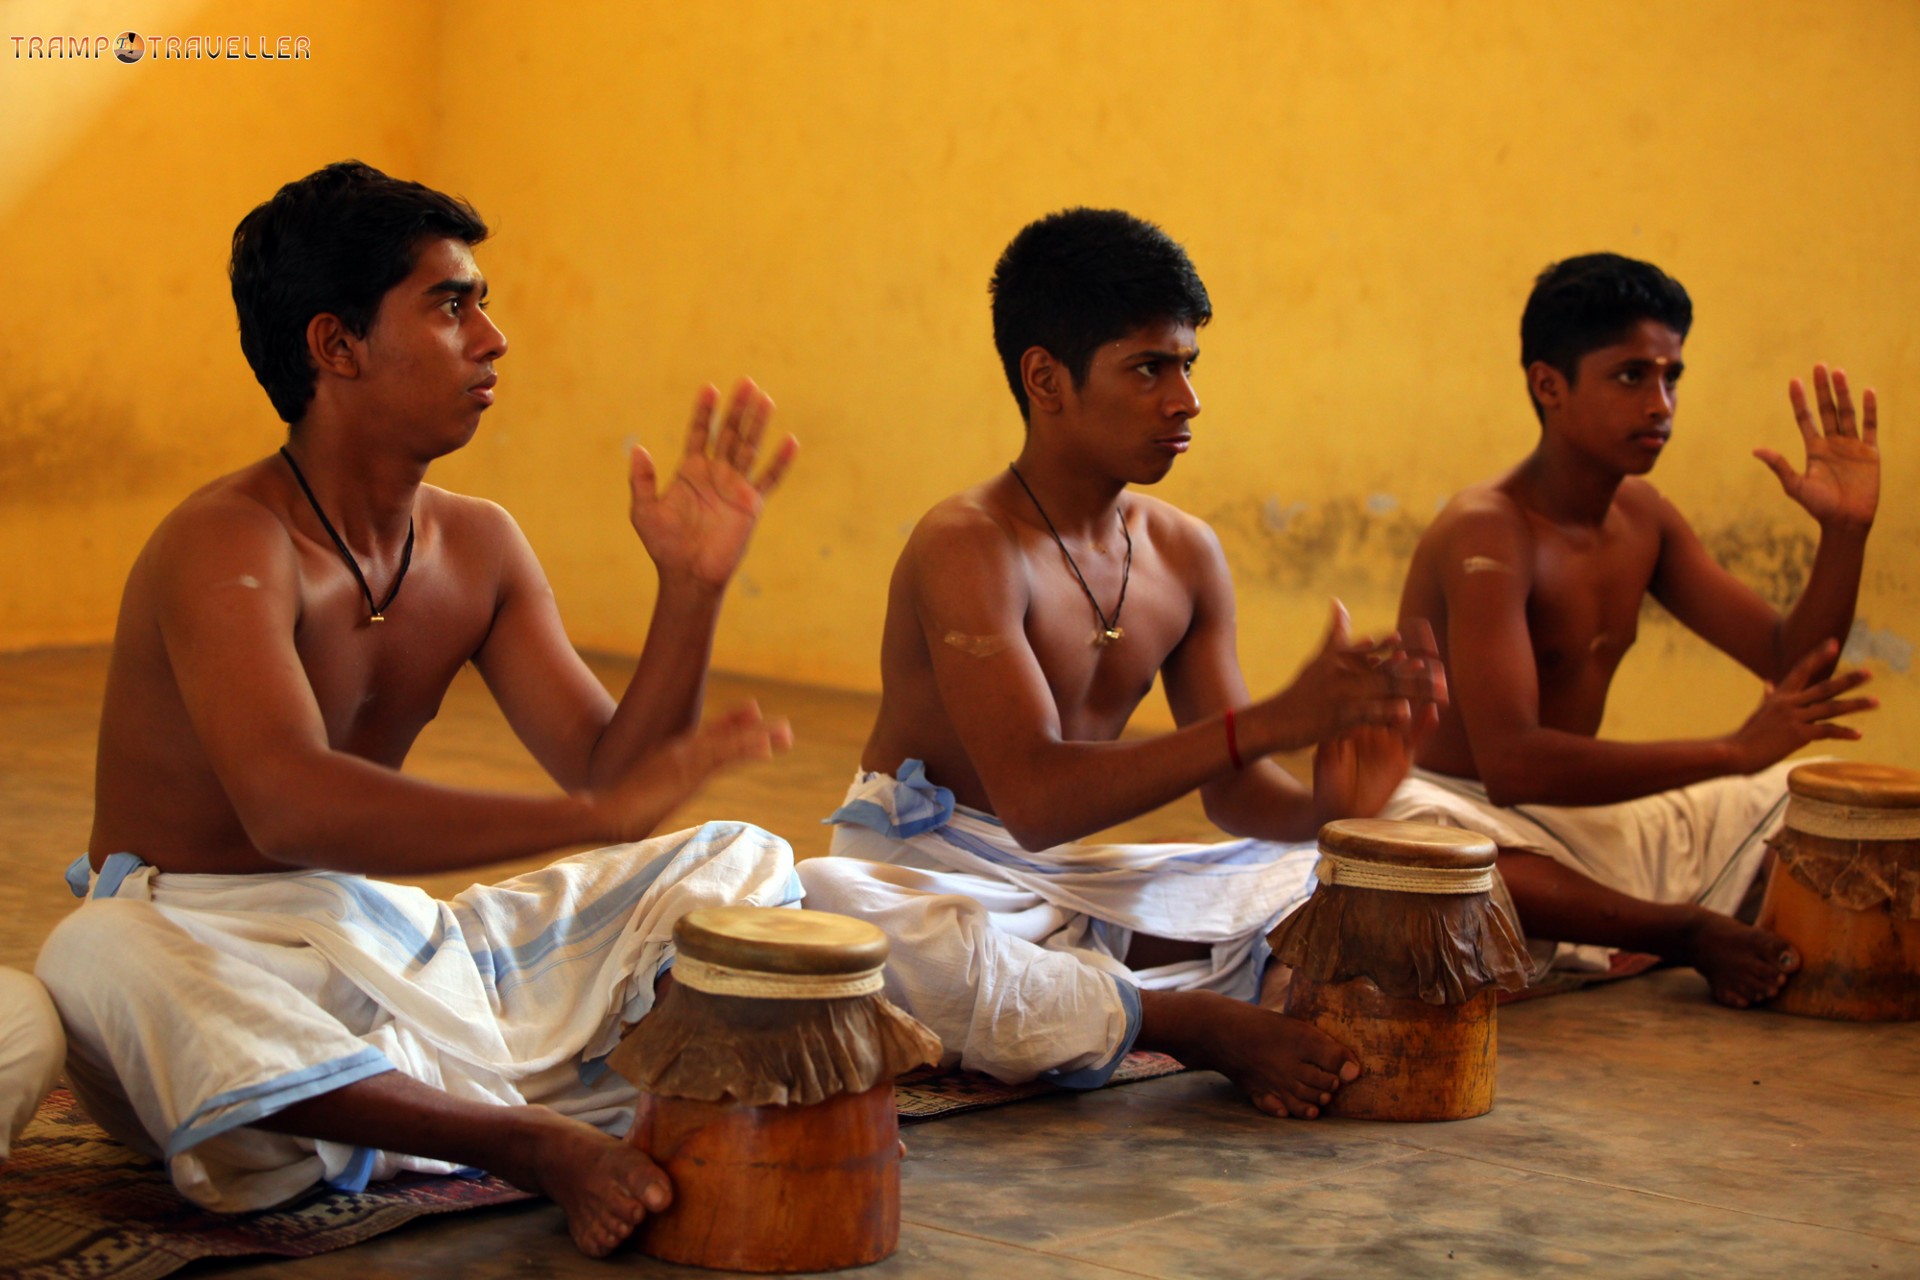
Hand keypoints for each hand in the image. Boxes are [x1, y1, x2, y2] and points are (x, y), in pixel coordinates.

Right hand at [587, 702, 792, 842]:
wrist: (603, 815)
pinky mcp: (687, 770)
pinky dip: (744, 748)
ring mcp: (684, 759)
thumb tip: (649, 809)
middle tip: (783, 727)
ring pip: (728, 743)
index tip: (753, 717)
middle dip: (751, 729)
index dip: (733, 727)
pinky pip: (722, 756)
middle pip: (722, 736)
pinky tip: (765, 748)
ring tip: (785, 733)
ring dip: (758, 737)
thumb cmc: (617, 814)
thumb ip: (651, 798)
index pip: (709, 739)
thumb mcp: (642, 802)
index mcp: (672, 759)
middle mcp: (680, 753)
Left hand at [629, 379, 798, 588]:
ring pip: (748, 448)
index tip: (710, 388)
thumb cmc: (664, 545)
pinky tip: (791, 441)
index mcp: (691, 471)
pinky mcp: (751, 504)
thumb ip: (643, 480)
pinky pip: (769, 479)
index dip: (704, 411)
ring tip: (765, 398)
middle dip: (737, 408)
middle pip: (729, 433)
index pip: (700, 432)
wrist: (688, 574)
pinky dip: (781, 462)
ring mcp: (735, 487)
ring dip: (757, 424)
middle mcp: (716, 474)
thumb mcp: (644, 510)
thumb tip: (637, 449)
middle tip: (746, 382)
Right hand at [1252, 603, 1445, 753]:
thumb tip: (1339, 602)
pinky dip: (1389, 712)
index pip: (1370, 648)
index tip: (1409, 640)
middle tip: (1436, 669)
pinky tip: (1407, 713)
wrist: (1274, 721)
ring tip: (1435, 690)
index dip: (1390, 645)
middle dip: (1412, 670)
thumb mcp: (1318, 659)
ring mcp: (1342, 694)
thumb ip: (1336, 634)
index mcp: (1339, 658)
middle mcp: (1342, 672)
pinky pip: (1370, 713)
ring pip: (1383, 689)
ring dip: (1411, 689)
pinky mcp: (1340, 717)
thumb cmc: (1301, 692)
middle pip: (1385, 669)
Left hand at [1311, 618, 1444, 820]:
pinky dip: (1425, 728)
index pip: (1378, 690)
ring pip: (1412, 716)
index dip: (1387, 668)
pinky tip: (1434, 712)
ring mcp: (1394, 745)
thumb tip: (1327, 684)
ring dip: (1423, 697)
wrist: (1335, 805)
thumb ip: (1333, 715)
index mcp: (1365, 720)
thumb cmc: (1330, 773)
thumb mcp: (1327, 739)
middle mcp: (1383, 729)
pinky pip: (1415, 742)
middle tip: (1422, 652)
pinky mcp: (1402, 763)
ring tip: (1435, 676)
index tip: (1395, 643)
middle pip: (1400, 698)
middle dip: (1411, 677)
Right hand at [1727, 640, 1874, 772]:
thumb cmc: (1747, 735)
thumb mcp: (1759, 712)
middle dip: (1849, 680)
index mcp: (1780, 696)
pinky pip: (1827, 730)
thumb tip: (1768, 683)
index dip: (1818, 656)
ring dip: (1855, 705)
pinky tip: (1859, 734)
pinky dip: (1844, 732)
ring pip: (1831, 708)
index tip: (1833, 643)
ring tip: (1875, 702)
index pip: (1802, 669)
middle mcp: (1789, 703)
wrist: (1735, 752)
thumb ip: (1768, 696)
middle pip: (1824, 687)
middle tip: (1869, 673)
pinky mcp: (1798, 734)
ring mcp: (1794, 718)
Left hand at [1753, 365, 1878, 529]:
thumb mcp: (1795, 486)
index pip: (1804, 418)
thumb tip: (1756, 450)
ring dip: (1843, 393)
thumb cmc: (1819, 507)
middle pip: (1826, 410)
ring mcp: (1852, 446)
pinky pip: (1870, 427)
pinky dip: (1869, 410)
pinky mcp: (1870, 453)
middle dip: (1822, 389)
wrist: (1846, 521)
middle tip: (1818, 365)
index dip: (1799, 400)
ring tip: (1838, 372)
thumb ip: (1780, 466)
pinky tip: (1867, 392)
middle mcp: (1832, 443)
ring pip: (1847, 413)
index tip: (1793, 381)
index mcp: (1814, 449)